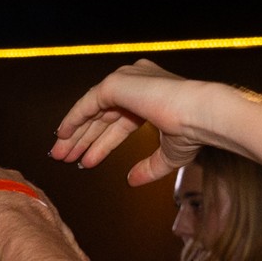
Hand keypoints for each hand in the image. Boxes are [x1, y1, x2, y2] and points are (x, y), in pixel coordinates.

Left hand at [52, 60, 231, 186]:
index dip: (102, 142)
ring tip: (61, 155)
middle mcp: (138, 82)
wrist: (200, 114)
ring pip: (93, 109)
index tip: (88, 159)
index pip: (119, 120)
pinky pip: (88, 103)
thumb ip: (148, 166)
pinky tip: (62, 134)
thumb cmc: (194, 131)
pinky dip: (74, 118)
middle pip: (103, 115)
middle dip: (84, 139)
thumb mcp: (168, 154)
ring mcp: (127, 79)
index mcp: (152, 94)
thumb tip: (132, 181)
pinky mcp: (117, 83)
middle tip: (67, 158)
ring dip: (75, 133)